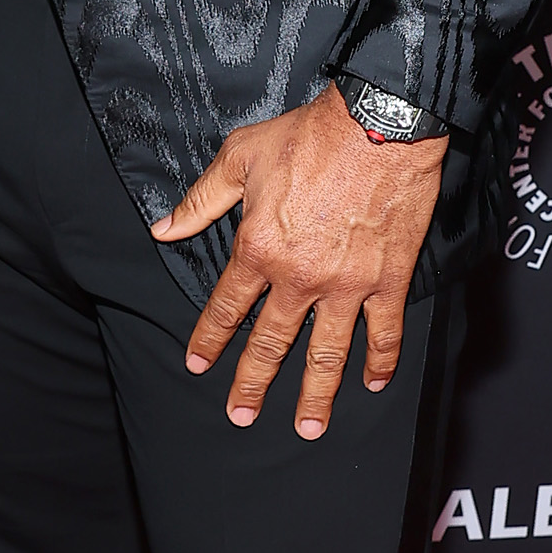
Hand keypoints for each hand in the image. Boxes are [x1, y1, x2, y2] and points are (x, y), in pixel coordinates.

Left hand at [152, 87, 445, 435]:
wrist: (380, 125)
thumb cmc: (309, 136)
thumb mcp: (241, 158)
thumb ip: (201, 200)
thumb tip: (163, 228)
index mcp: (259, 248)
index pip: (227, 306)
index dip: (210, 338)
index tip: (198, 364)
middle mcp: (299, 277)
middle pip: (271, 342)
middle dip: (252, 383)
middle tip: (241, 415)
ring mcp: (347, 284)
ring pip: (327, 352)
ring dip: (316, 394)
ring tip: (308, 427)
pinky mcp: (388, 279)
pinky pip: (384, 331)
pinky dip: (381, 361)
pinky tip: (374, 384)